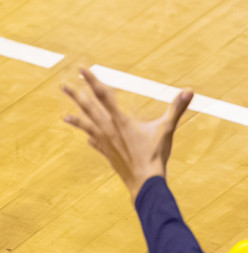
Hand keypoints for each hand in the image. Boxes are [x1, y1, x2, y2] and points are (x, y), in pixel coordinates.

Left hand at [62, 66, 190, 200]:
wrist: (145, 183)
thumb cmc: (155, 155)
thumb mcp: (167, 130)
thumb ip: (177, 108)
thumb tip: (190, 91)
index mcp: (120, 120)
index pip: (103, 95)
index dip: (92, 80)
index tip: (81, 69)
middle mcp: (108, 129)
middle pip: (88, 108)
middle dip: (75, 95)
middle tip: (62, 85)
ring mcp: (106, 143)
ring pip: (87, 126)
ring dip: (76, 120)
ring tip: (65, 117)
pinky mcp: (108, 155)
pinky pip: (97, 145)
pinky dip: (92, 140)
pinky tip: (88, 140)